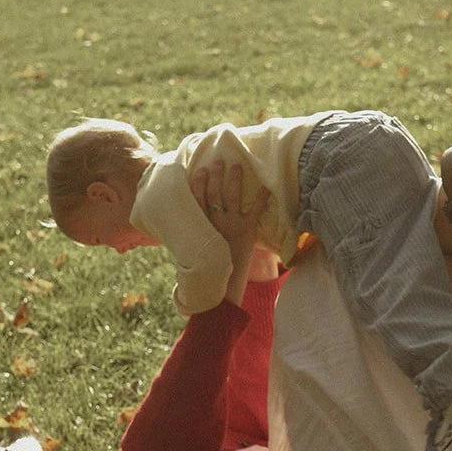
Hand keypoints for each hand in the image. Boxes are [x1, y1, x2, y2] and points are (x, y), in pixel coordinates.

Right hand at [191, 161, 270, 304]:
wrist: (221, 290)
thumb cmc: (207, 271)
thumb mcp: (194, 252)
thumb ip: (193, 236)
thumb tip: (184, 228)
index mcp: (201, 226)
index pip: (196, 199)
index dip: (198, 183)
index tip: (199, 169)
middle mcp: (214, 223)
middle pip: (214, 193)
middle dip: (216, 175)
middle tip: (218, 160)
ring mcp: (231, 226)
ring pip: (231, 197)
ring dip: (234, 180)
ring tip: (237, 166)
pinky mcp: (247, 233)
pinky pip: (255, 212)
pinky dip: (262, 199)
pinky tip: (267, 187)